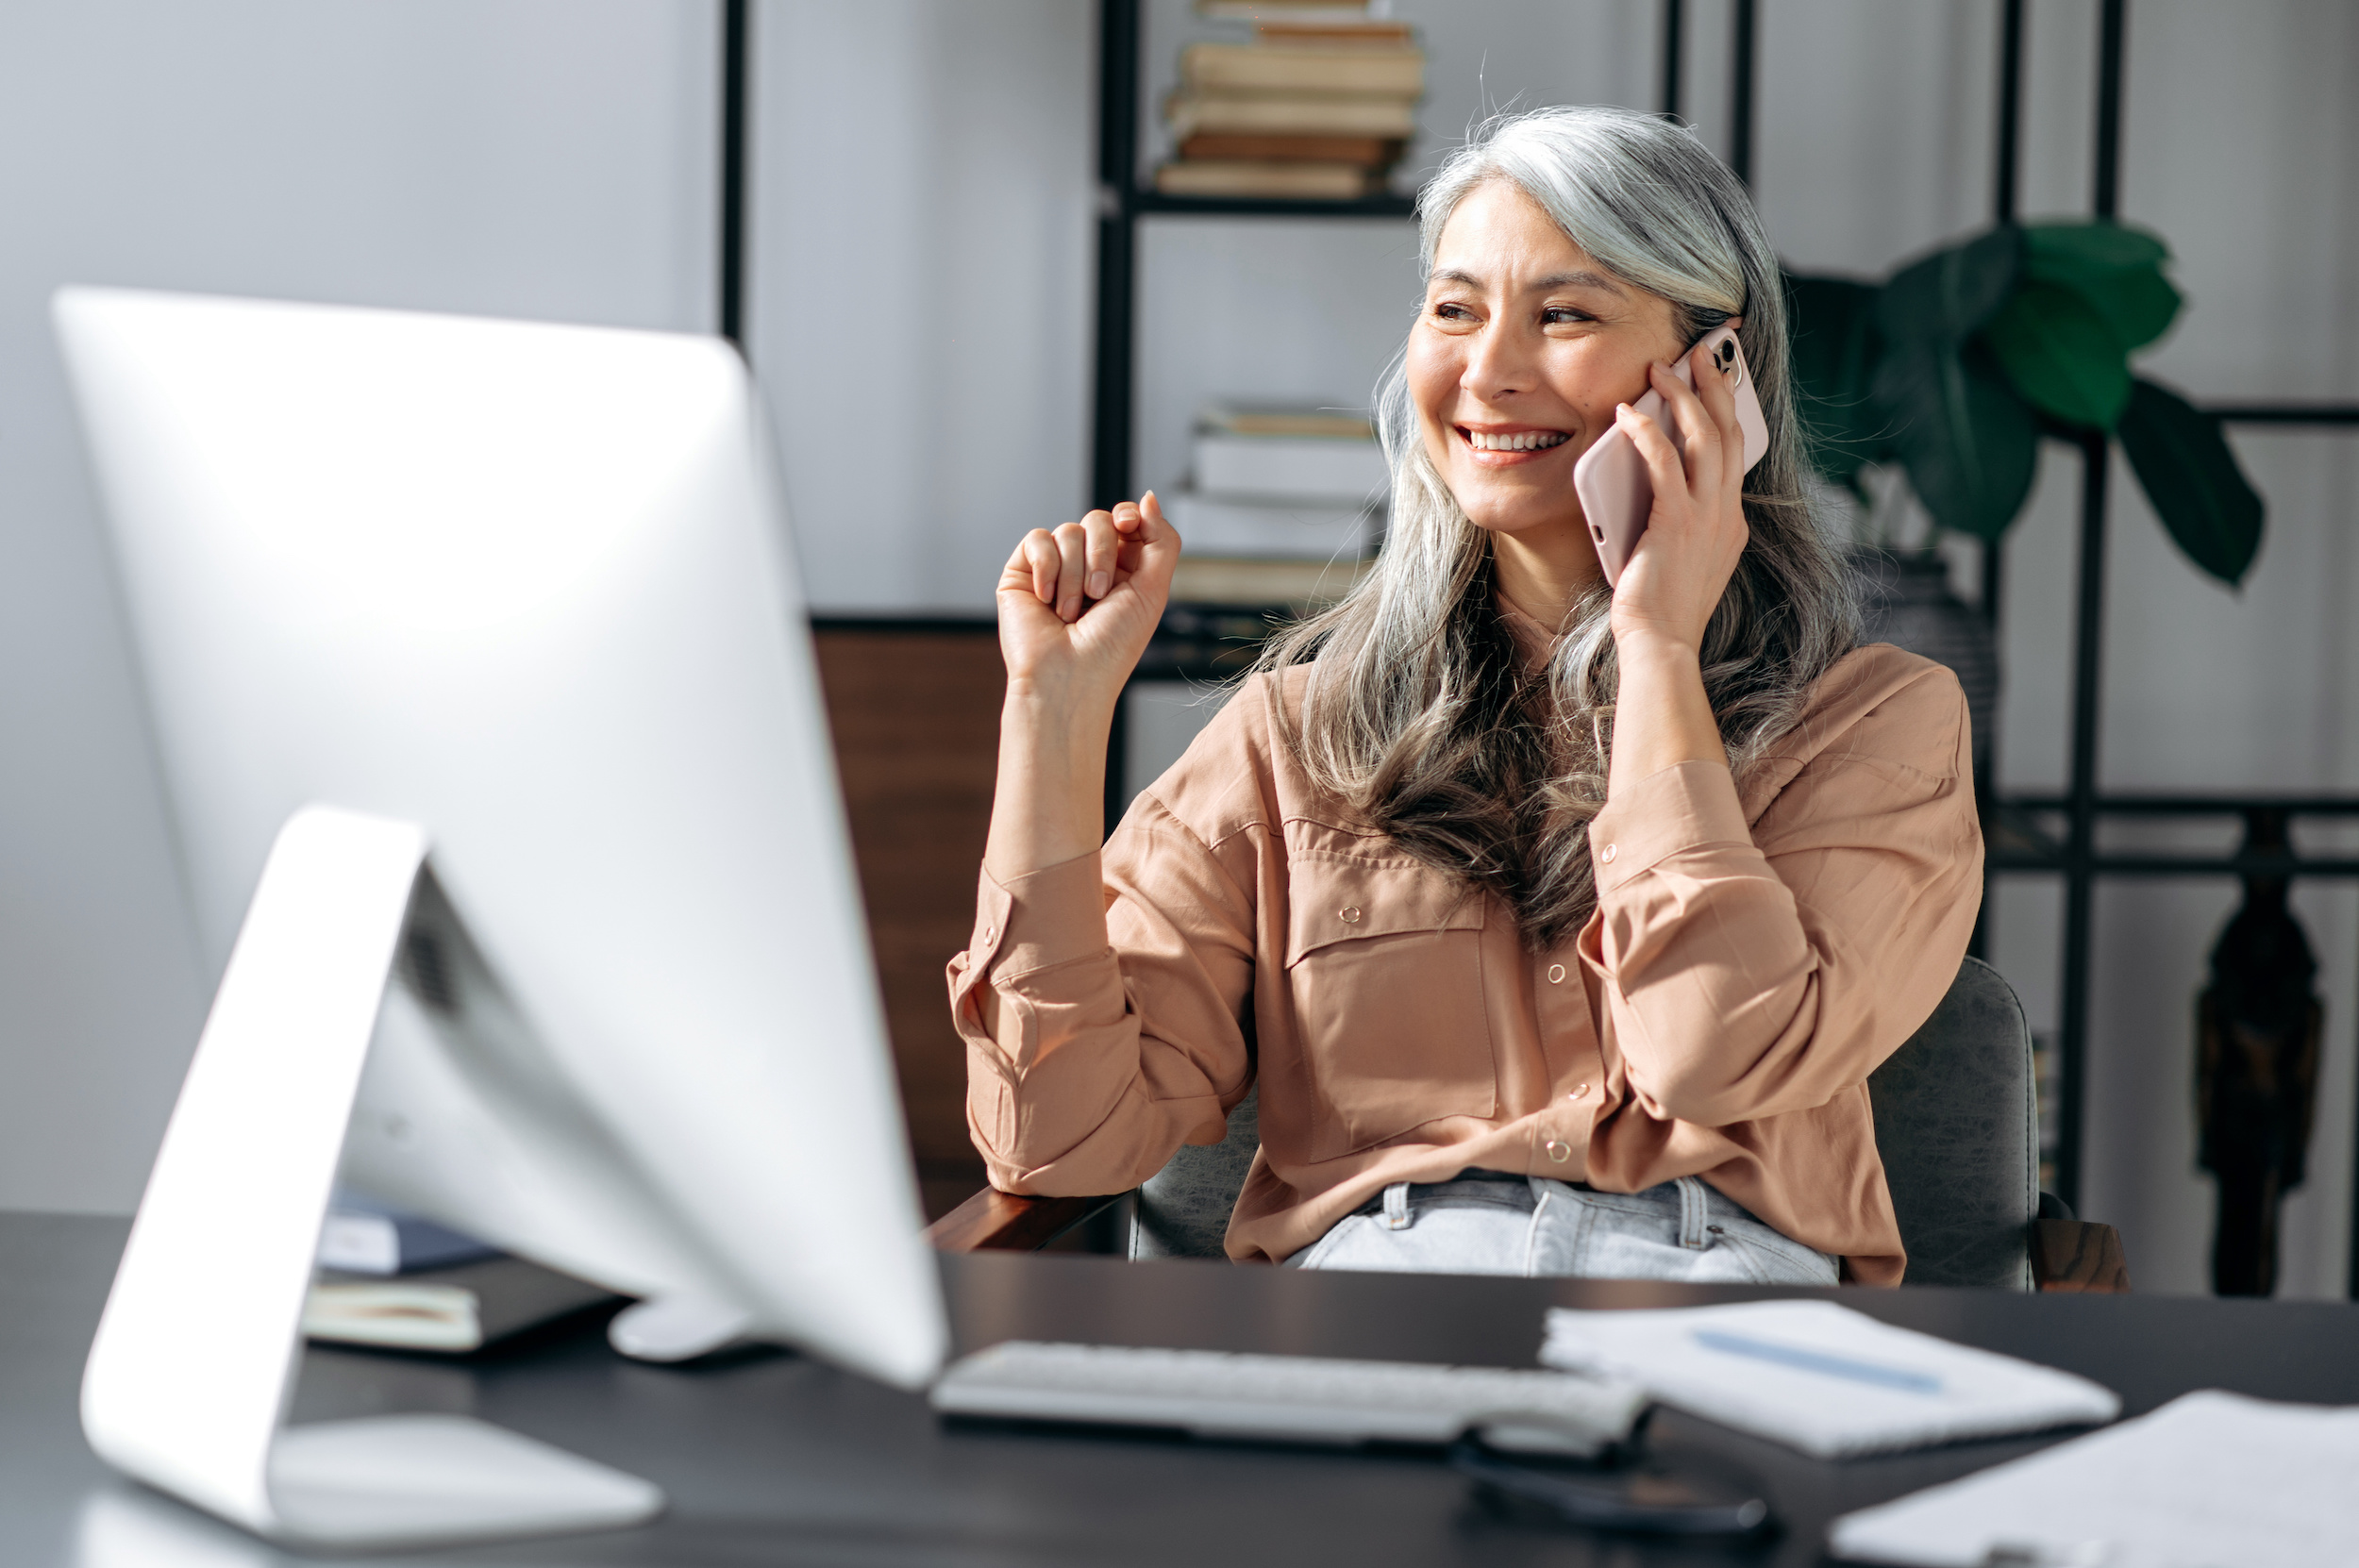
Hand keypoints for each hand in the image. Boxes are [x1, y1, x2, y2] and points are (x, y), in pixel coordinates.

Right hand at [996, 493, 1179, 714]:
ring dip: (1075, 575)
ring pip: (1068, 531)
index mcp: (1121, 571)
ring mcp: (1054, 569)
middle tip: (1099, 594)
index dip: (1128, 516)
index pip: (1124, 522)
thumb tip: (1149, 496)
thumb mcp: (1153, 591)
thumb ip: (1161, 540)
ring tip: (1070, 612)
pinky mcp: (1022, 573)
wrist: (1068, 678)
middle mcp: (1087, 567)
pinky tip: (1045, 600)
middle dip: (1102, 554)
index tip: (1129, 525)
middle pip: (1098, 520)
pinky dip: (1046, 569)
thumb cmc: (1112, 646)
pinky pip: (1037, 540)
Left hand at [1605, 337, 1750, 653]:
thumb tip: (1656, 488)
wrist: (1662, 645)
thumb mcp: (1681, 558)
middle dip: (1716, 386)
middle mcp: (1728, 514)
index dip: (1728, 412)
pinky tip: (1626, 414)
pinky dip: (1646, 432)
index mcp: (1731, 522)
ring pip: (1705, 437)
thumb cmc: (1660, 610)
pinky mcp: (1678, 522)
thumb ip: (1680, 522)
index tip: (1719, 381)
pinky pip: (1665, 462)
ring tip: (1662, 369)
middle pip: (1729, 432)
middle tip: (1699, 353)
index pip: (1735, 453)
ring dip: (1684, 396)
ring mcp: (1708, 517)